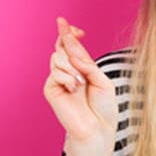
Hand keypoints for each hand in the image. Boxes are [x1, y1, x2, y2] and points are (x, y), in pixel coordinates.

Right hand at [43, 17, 117, 150]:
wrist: (97, 128)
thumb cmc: (104, 107)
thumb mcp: (103, 81)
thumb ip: (88, 65)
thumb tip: (73, 53)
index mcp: (82, 68)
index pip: (72, 46)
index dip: (70, 34)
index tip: (76, 27)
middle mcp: (69, 71)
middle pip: (62, 47)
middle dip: (69, 41)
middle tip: (77, 39)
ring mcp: (58, 80)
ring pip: (57, 58)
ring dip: (72, 66)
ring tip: (81, 83)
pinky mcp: (51, 89)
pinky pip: (55, 73)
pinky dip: (67, 78)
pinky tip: (74, 88)